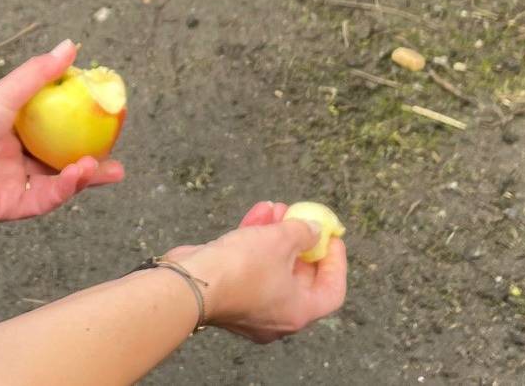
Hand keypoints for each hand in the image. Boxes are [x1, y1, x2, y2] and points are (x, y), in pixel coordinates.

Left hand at [0, 40, 124, 221]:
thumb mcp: (7, 92)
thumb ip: (40, 73)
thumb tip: (71, 45)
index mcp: (16, 132)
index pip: (57, 135)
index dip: (83, 134)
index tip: (108, 128)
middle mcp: (16, 160)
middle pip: (62, 165)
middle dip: (92, 168)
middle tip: (118, 166)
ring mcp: (14, 184)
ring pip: (57, 185)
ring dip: (83, 179)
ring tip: (106, 170)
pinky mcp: (10, 206)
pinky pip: (43, 200)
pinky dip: (64, 189)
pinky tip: (78, 176)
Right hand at [163, 202, 347, 342]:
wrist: (188, 282)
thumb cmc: (240, 268)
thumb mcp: (281, 241)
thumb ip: (304, 232)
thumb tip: (314, 230)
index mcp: (297, 312)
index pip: (331, 292)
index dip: (336, 263)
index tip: (332, 238)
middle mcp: (276, 316)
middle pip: (300, 278)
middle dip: (301, 242)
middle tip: (302, 217)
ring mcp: (250, 307)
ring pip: (272, 269)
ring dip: (277, 236)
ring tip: (278, 208)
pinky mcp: (229, 294)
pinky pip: (250, 268)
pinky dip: (255, 242)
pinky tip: (258, 213)